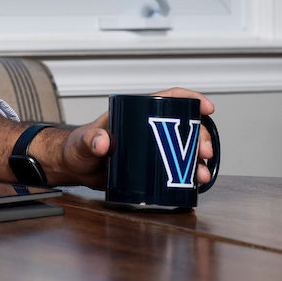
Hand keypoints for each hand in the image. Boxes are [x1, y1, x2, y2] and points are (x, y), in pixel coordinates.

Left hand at [38, 88, 215, 188]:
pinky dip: (188, 174)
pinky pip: (175, 167)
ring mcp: (150, 148)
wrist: (73, 169)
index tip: (207, 107)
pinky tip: (196, 182)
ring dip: (198, 159)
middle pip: (182, 126)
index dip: (190, 99)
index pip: (167, 98)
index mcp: (134, 113)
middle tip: (204, 152)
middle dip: (200, 136)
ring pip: (183, 149)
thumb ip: (89, 140)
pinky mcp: (149, 167)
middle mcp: (146, 128)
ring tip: (202, 173)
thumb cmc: (76, 148)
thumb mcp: (82, 142)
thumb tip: (103, 141)